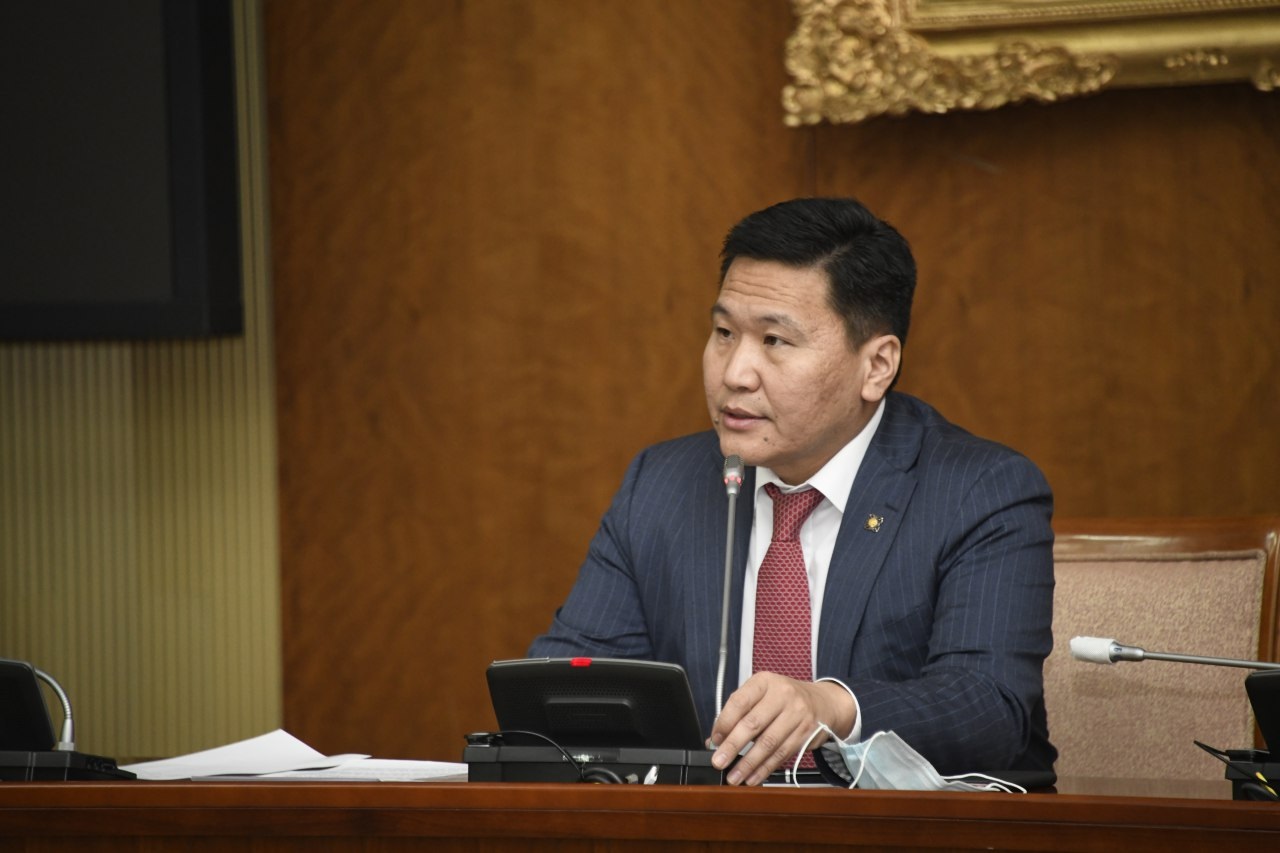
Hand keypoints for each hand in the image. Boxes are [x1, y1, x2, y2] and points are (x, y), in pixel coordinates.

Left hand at [708, 673, 855, 785]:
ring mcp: (797, 714)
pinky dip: (765, 768)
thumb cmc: (785, 699)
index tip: (715, 740)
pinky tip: (753, 777)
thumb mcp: (762, 694)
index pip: (739, 702)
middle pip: (753, 723)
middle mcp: (782, 694)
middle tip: (719, 761)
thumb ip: (739, 714)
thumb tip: (715, 740)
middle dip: (733, 746)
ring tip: (734, 776)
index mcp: (764, 682)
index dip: (724, 723)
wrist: (823, 702)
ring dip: (748, 763)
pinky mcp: (806, 733)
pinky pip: (782, 754)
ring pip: (768, 743)